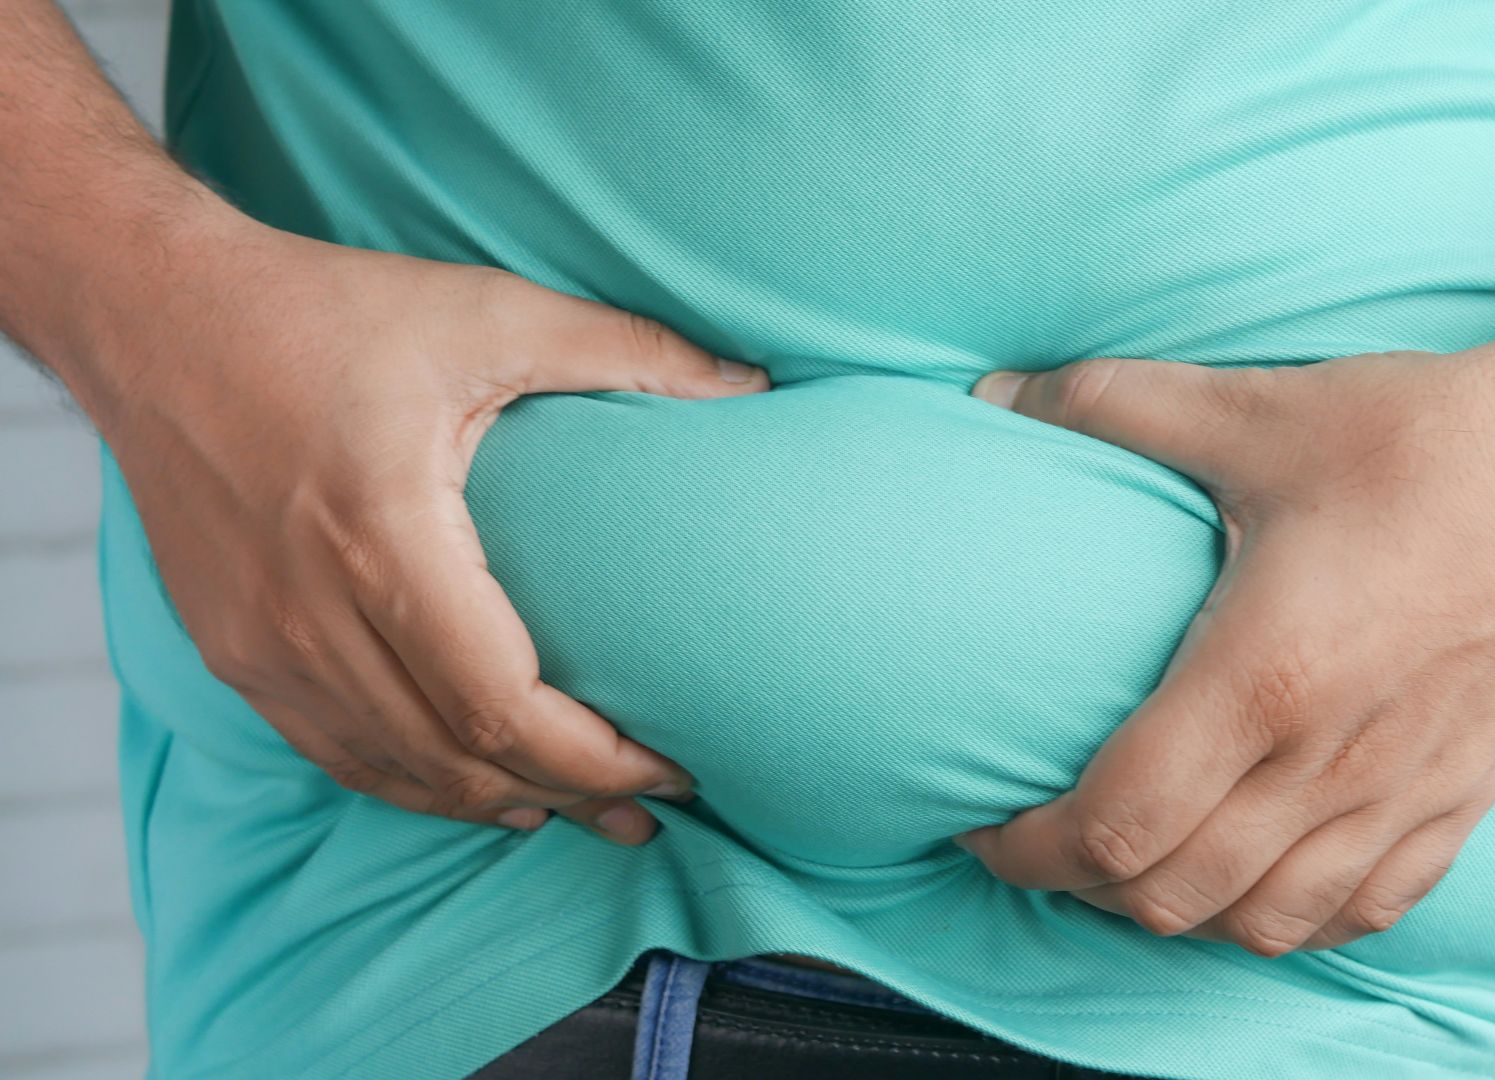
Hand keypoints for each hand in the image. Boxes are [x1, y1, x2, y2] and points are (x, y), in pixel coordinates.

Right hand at [89, 213, 767, 841]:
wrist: (155, 317)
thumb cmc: (326, 310)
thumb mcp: (487, 311)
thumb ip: (627, 349)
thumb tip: (751, 386)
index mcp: (383, 534)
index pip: (503, 704)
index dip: (597, 759)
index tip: (673, 767)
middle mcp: (310, 610)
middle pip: (457, 757)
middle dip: (568, 796)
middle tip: (650, 811)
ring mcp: (260, 643)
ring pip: (395, 772)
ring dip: (494, 803)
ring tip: (580, 814)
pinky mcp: (232, 650)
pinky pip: (334, 753)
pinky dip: (414, 784)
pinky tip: (475, 788)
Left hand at [957, 342, 1494, 954]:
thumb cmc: (1426, 436)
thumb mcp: (1254, 409)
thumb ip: (1109, 406)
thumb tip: (989, 395)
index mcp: (1265, 676)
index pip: (1116, 824)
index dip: (1028, 848)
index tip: (984, 823)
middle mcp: (1332, 761)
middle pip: (1172, 896)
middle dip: (1082, 887)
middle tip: (1045, 838)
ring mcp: (1406, 794)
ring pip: (1263, 923)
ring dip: (1178, 912)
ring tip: (1137, 860)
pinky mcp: (1466, 800)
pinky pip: (1364, 912)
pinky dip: (1289, 917)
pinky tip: (1257, 875)